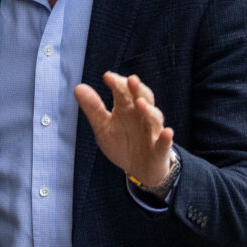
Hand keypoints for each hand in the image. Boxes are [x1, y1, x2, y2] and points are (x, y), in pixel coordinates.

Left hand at [75, 72, 173, 186]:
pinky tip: (168, 132)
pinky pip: (165, 143)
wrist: (140, 169)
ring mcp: (153, 132)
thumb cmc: (123, 143)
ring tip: (140, 103)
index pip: (124, 91)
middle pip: (143, 98)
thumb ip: (93, 109)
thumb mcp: (103, 127)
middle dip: (137, 89)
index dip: (117, 83)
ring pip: (154, 118)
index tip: (107, 77)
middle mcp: (142, 116)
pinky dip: (166, 138)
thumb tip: (78, 87)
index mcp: (127, 108)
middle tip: (130, 79)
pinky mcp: (160, 149)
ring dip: (149, 110)